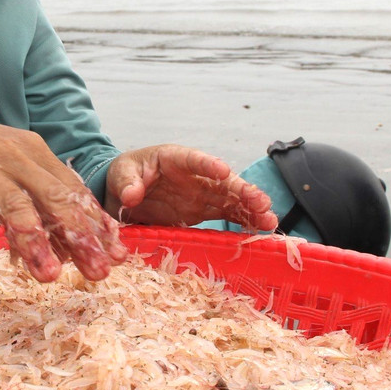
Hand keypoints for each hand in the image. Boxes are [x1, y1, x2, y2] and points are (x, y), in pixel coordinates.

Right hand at [0, 109, 127, 281]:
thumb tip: (76, 248)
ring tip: (49, 276)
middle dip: (79, 236)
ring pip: (14, 205)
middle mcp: (14, 157)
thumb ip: (40, 205)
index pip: (73, 191)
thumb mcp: (11, 172)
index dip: (96, 224)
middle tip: (99, 272)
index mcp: (34, 154)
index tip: (118, 256)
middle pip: (54, 197)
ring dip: (34, 242)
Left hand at [105, 145, 277, 230]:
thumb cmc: (124, 174)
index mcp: (175, 158)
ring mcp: (200, 194)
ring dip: (251, 210)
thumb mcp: (120, 175)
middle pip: (222, 181)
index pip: (194, 159)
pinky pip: (226, 215)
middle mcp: (194, 175)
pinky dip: (243, 222)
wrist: (124, 192)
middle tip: (263, 203)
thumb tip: (132, 195)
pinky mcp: (201, 211)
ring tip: (270, 221)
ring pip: (230, 199)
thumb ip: (127, 183)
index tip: (223, 171)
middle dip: (243, 191)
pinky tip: (260, 230)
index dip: (209, 165)